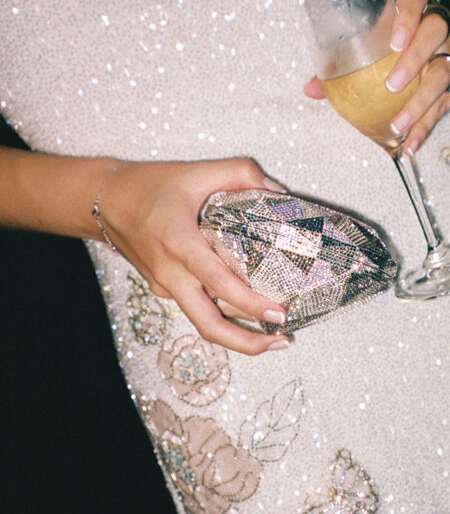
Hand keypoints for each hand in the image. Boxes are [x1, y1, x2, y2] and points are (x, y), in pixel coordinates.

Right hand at [98, 158, 289, 355]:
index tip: (278, 314)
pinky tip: (244, 306)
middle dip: (245, 343)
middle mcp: (171, 272)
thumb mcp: (197, 171)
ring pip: (202, 321)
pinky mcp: (162, 288)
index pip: (219, 283)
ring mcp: (164, 285)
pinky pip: (196, 306)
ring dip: (236, 333)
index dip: (250, 304)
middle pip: (208, 325)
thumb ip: (240, 173)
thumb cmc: (148, 185)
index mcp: (180, 243)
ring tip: (271, 332)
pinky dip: (221, 312)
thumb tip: (276, 191)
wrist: (103, 200)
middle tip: (281, 340)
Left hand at [304, 0, 449, 155]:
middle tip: (392, 86)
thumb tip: (310, 89)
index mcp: (415, 4)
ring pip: (445, 70)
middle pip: (435, 31)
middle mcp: (440, 22)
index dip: (408, 14)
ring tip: (398, 125)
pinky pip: (446, 101)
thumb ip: (340, 62)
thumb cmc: (386, 42)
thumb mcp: (367, 44)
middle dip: (415, 58)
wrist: (421, 48)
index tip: (394, 40)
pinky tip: (410, 144)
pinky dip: (426, 125)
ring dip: (421, 101)